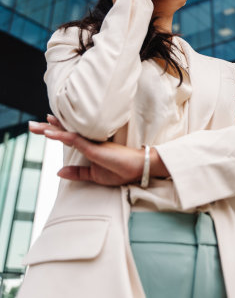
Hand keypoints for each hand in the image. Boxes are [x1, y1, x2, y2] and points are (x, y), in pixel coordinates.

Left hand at [29, 115, 168, 184]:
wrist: (137, 169)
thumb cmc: (119, 170)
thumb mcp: (93, 175)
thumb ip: (77, 173)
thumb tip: (58, 172)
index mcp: (87, 146)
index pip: (67, 136)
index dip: (54, 130)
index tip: (41, 126)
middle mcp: (87, 140)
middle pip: (64, 131)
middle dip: (46, 127)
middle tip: (30, 125)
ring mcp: (90, 141)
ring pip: (66, 132)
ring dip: (49, 128)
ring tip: (34, 126)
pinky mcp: (93, 147)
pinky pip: (73, 139)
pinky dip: (60, 135)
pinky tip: (49, 132)